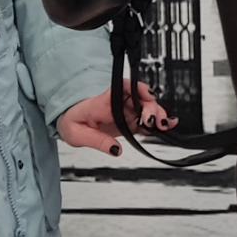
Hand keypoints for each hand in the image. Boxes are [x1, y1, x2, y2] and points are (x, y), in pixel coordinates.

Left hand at [57, 85, 173, 154]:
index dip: (138, 88)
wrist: (70, 124)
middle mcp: (117, 104)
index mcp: (103, 101)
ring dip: (158, 116)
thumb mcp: (78, 135)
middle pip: (140, 99)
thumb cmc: (72, 122)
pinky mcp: (129, 122)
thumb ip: (97, 141)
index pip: (123, 87)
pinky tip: (166, 126)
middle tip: (155, 121)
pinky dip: (157, 124)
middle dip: (152, 108)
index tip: (149, 96)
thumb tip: (115, 149)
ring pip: (146, 109)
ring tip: (164, 125)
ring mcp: (125, 113)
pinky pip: (145, 121)